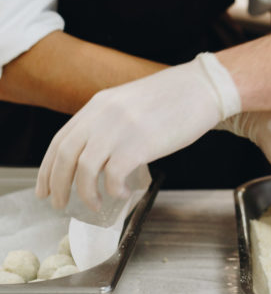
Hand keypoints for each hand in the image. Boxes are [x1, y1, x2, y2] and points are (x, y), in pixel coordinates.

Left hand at [36, 53, 240, 210]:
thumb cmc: (173, 97)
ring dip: (84, 194)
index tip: (44, 188)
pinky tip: (122, 193)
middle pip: (65, 157)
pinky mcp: (140, 144)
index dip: (47, 168)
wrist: (204, 87)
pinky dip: (113, 190)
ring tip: (94, 205)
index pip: (61, 140)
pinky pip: (114, 176)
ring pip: (85, 170)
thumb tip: (94, 154)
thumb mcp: (129, 101)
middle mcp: (103, 115)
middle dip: (58, 185)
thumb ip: (108, 121)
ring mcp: (120, 129)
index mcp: (98, 104)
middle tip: (59, 205)